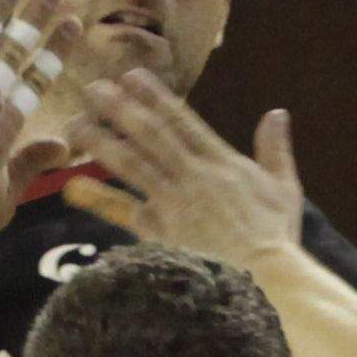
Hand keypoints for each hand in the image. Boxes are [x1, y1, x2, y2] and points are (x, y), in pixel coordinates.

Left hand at [70, 71, 309, 273]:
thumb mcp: (284, 188)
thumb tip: (277, 113)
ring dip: (100, 141)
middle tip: (91, 89)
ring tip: (74, 125)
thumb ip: (275, 149)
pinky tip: (71, 186)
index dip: (153, 95)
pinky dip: (96, 199)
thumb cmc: (277, 239)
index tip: (130, 76)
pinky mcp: (160, 231)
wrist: (266, 280)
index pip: (182, 119)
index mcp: (222, 161)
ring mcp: (174, 201)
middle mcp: (193, 173)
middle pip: (149, 132)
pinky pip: (122, 211)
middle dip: (118, 107)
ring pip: (130, 162)